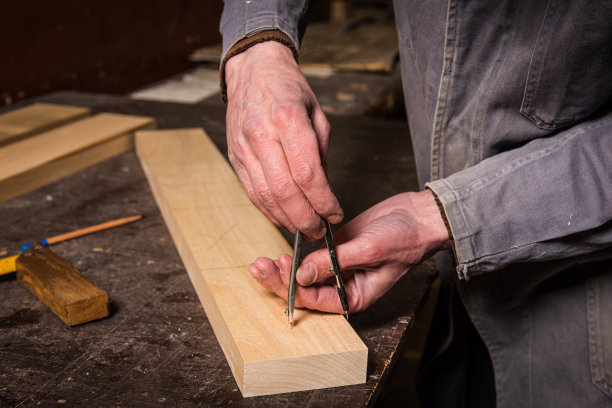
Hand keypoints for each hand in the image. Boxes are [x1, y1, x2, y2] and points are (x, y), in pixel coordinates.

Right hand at [225, 41, 342, 238]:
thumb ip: (321, 153)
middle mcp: (261, 135)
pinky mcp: (235, 157)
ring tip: (304, 230)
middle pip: (284, 190)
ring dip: (286, 220)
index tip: (335, 214)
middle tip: (320, 231)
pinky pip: (251, 192)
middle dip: (305, 218)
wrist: (252, 70)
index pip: (307, 173)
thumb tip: (325, 192)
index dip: (323, 201)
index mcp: (287, 119)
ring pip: (265, 196)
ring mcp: (244, 147)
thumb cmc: (288, 88)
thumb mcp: (317, 113)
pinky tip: (283, 218)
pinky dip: (269, 211)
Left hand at [248, 190, 450, 312]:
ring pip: (303, 274)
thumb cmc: (405, 239)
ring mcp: (337, 269)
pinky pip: (309, 257)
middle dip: (280, 280)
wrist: (417, 216)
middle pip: (304, 290)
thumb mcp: (370, 250)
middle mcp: (342, 287)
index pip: (316, 300)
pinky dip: (294, 254)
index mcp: (354, 297)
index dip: (295, 287)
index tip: (282, 268)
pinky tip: (280, 249)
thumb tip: (302, 273)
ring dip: (282, 268)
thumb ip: (335, 262)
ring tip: (260, 262)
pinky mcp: (334, 251)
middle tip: (258, 268)